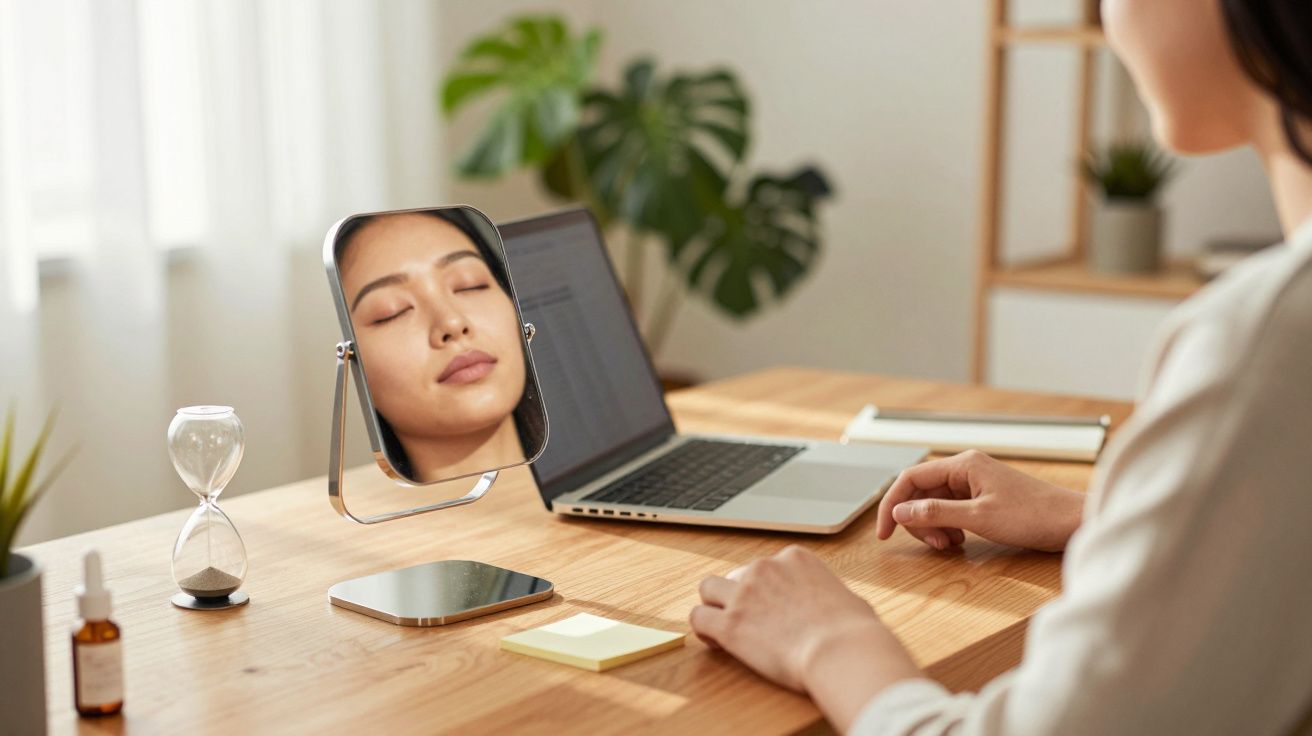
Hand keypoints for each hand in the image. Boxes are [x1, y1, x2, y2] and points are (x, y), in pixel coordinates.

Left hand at [690, 545, 921, 730]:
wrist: (841, 651)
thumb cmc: (854, 632)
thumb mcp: (849, 600)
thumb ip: (832, 597)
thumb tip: (838, 608)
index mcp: (795, 558)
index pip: (767, 566)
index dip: (765, 589)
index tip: (772, 609)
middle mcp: (765, 568)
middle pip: (737, 575)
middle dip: (740, 597)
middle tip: (751, 622)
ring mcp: (744, 594)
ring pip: (708, 589)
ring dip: (714, 606)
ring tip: (723, 627)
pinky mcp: (729, 623)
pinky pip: (698, 618)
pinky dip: (704, 630)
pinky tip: (716, 642)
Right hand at [876, 450, 1083, 552]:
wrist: (1072, 522)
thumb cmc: (1034, 516)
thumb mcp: (979, 518)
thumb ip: (936, 513)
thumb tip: (900, 511)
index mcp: (962, 465)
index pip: (910, 478)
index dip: (891, 505)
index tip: (884, 532)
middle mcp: (965, 469)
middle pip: (920, 492)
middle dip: (918, 520)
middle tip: (933, 544)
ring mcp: (975, 483)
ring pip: (935, 503)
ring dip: (933, 526)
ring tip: (949, 544)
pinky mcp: (983, 498)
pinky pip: (951, 510)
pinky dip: (948, 527)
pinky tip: (960, 541)